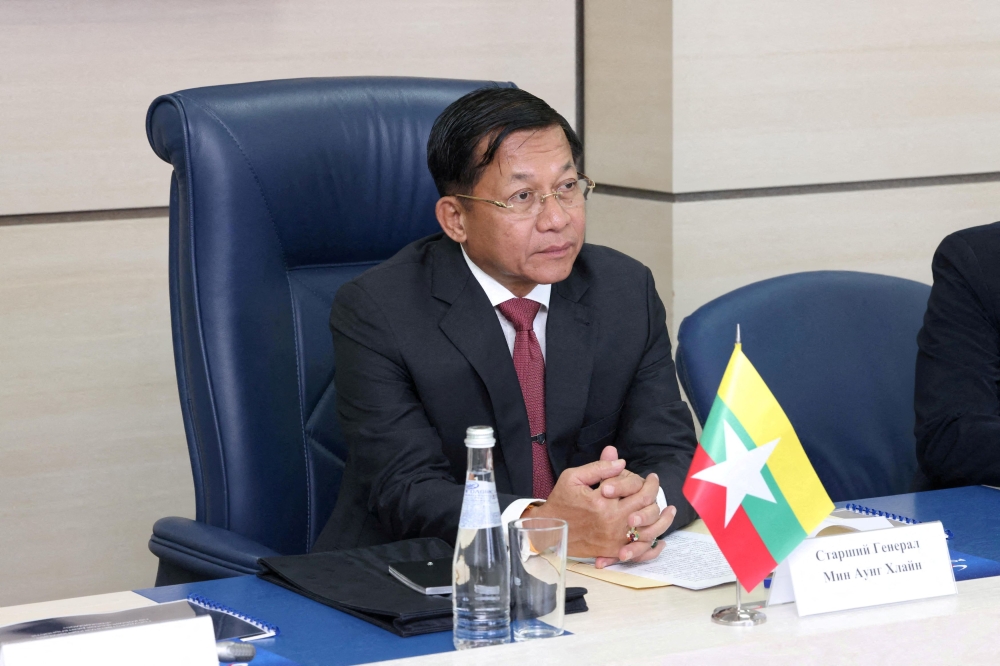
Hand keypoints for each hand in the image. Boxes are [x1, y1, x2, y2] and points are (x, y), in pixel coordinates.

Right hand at [530, 449, 673, 558]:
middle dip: (656, 495)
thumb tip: (620, 462)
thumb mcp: (573, 477)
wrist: (549, 529)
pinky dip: (653, 548)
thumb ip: (599, 468)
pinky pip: (638, 552)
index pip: (637, 490)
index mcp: (604, 502)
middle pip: (647, 508)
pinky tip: (661, 540)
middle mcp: (612, 522)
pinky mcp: (612, 551)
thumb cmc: (561, 501)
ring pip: (649, 532)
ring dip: (663, 521)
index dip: (648, 482)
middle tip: (657, 488)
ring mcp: (614, 539)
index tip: (651, 477)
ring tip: (670, 511)